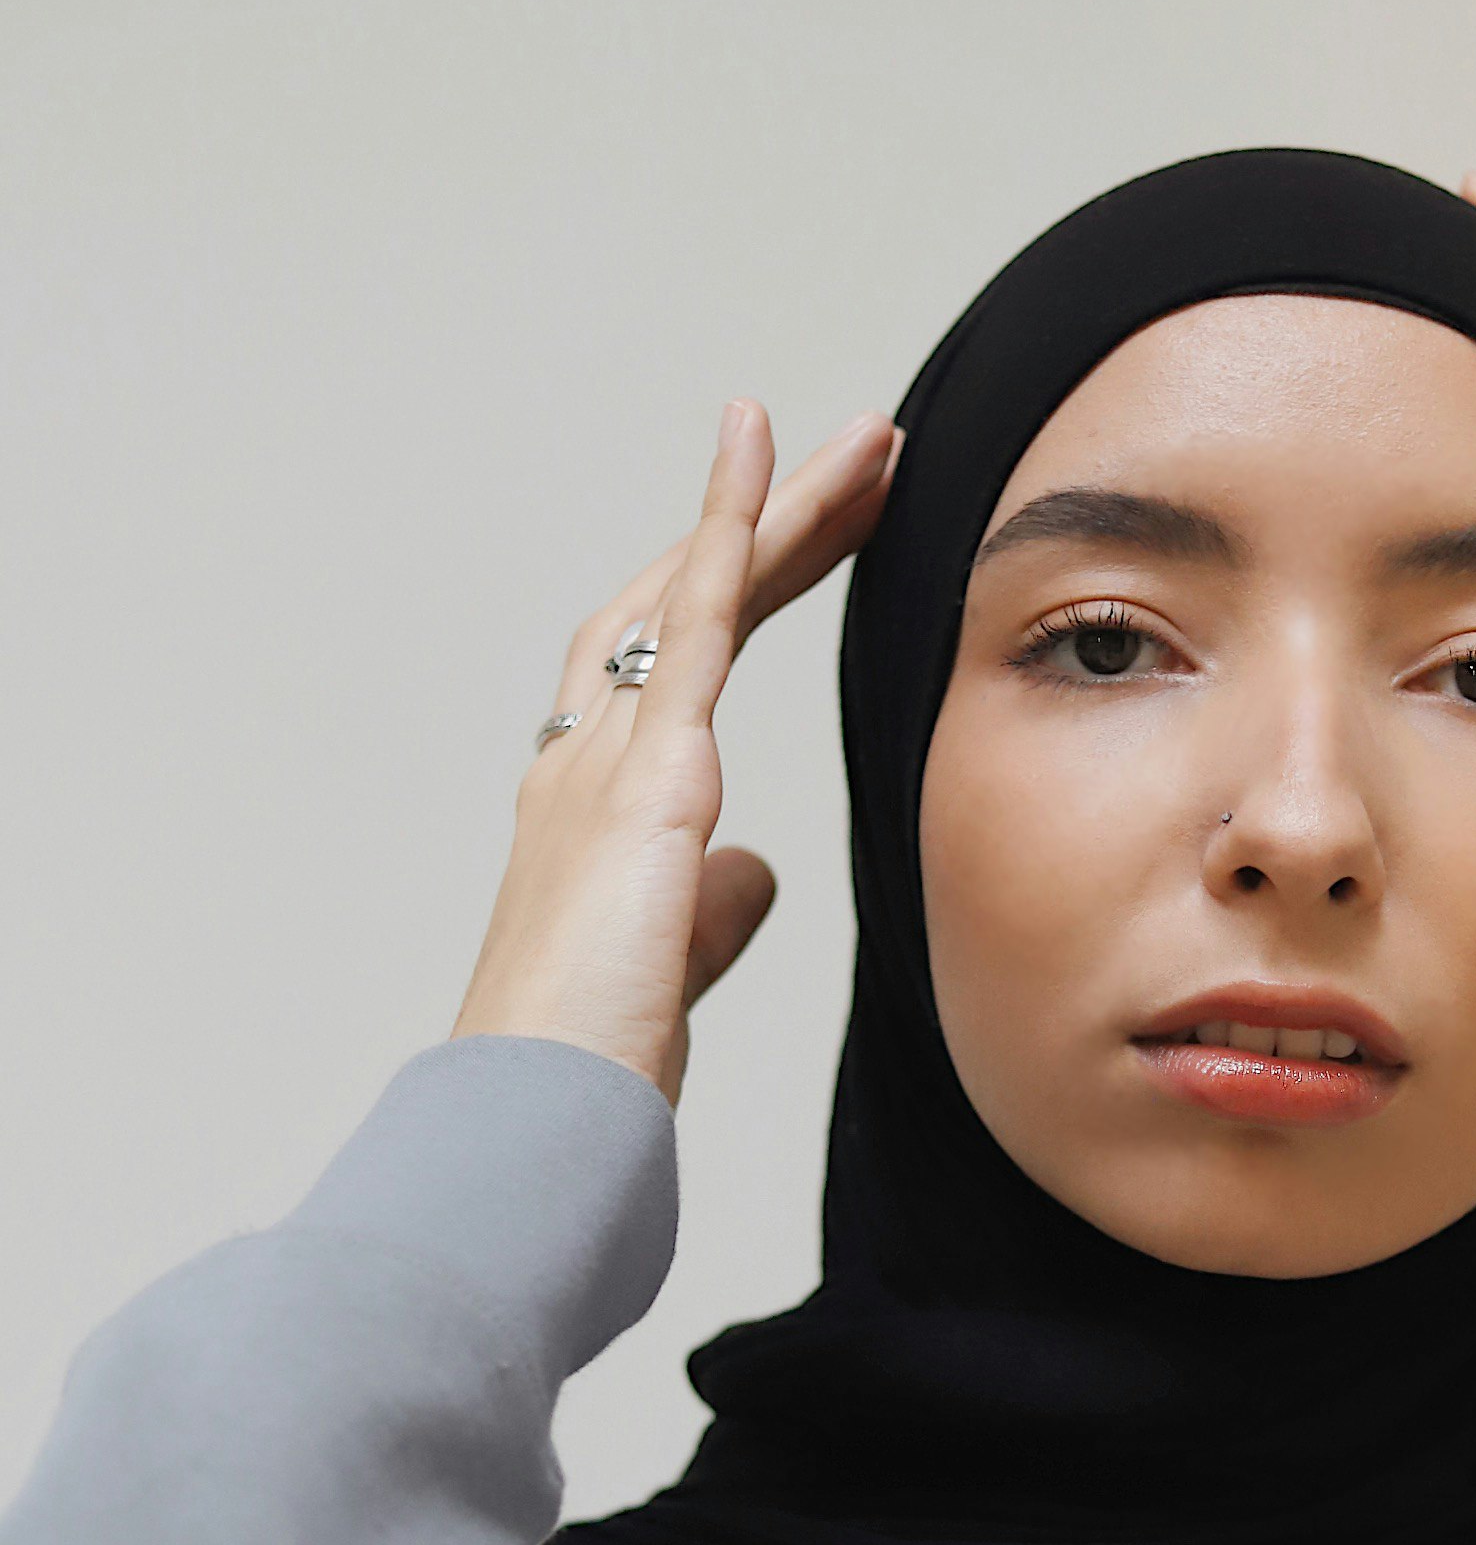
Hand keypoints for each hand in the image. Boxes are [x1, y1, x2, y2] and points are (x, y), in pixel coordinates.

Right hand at [452, 400, 901, 1102]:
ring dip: (781, 503)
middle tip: (863, 457)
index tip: (809, 533)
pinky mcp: (648, 770)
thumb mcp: (676, 963)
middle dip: (775, 523)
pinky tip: (763, 447)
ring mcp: (610, 755)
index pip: (676, 664)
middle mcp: (588, 758)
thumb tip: (754, 870)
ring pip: (700, 590)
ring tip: (863, 438)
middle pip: (686, 602)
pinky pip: (695, 617)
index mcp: (597, 804)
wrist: (543, 1106)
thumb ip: (711, 904)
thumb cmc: (593, 1058)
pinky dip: (731, 523)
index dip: (738, 586)